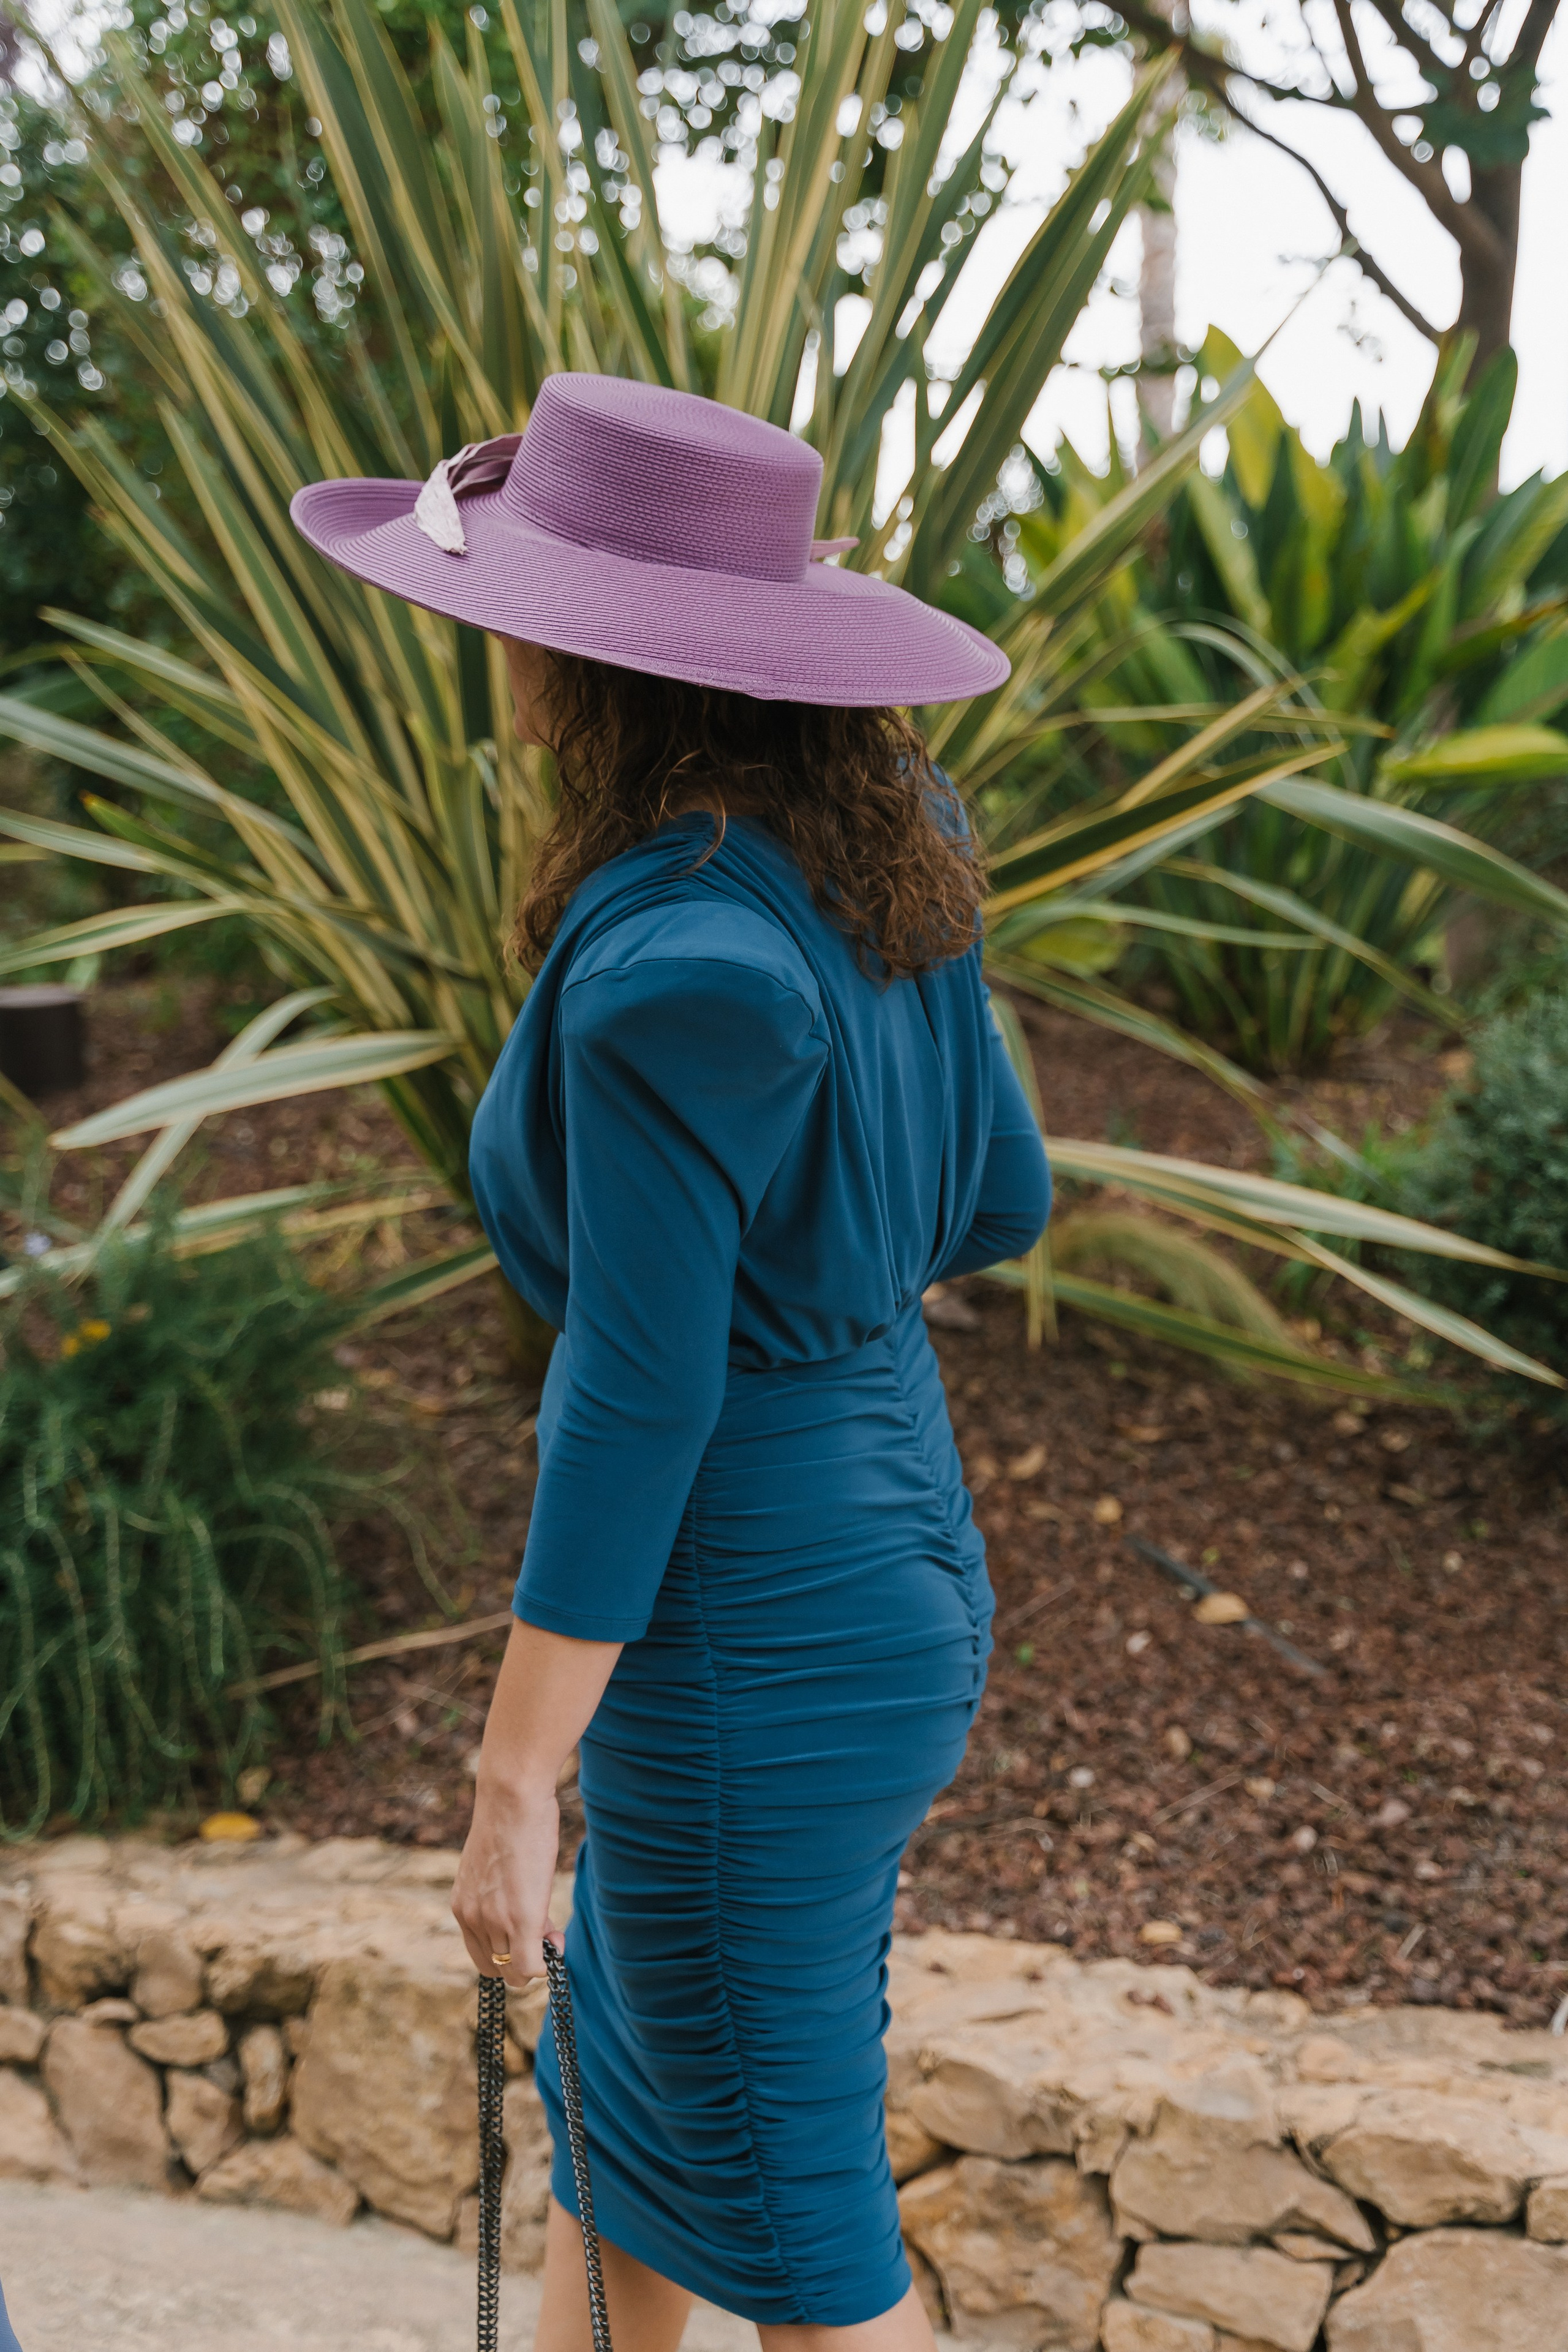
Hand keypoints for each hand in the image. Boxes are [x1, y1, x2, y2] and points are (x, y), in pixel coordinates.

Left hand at [452, 1775, 561, 1983]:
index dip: (508, 1952)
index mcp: (463, 1905)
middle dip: (522, 1960)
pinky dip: (545, 1964)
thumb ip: (502, 1895)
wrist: (512, 1798)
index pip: (481, 1954)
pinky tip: (556, 1940)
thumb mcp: (497, 1866)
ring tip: (553, 1930)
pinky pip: (529, 1967)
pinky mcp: (520, 1919)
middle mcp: (472, 1918)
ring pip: (514, 1972)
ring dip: (537, 1958)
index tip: (528, 1931)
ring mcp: (494, 1921)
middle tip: (546, 1932)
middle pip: (496, 1969)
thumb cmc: (513, 1821)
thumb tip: (530, 1918)